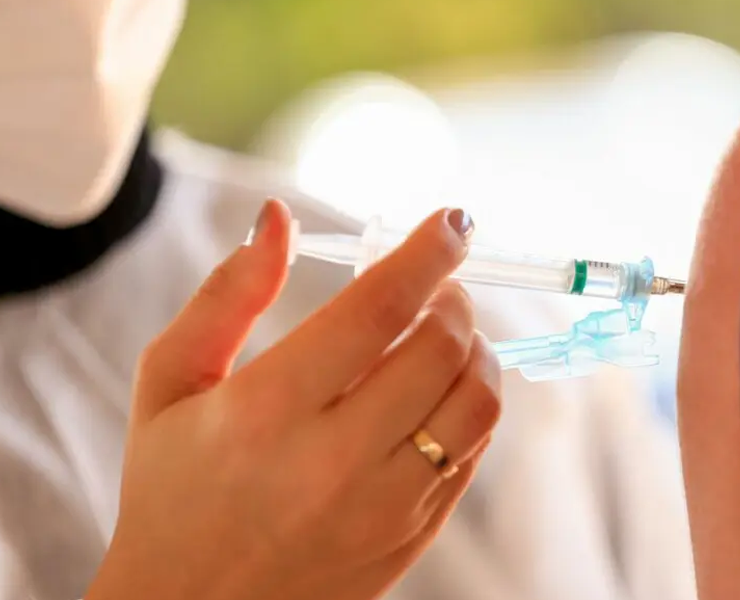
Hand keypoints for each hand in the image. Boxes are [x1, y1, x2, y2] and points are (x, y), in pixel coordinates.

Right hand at [86, 200, 500, 599]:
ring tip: (446, 336)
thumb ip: (227, 294)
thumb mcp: (169, 384)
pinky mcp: (410, 538)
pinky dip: (470, 406)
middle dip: (455, 298)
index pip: (377, 309)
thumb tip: (280, 217)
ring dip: (476, 351)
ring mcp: (382, 508)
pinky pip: (473, 455)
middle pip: (441, 350)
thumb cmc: (172, 489)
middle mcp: (333, 461)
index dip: (428, 252)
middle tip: (439, 285)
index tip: (453, 221)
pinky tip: (438, 393)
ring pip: (476, 405)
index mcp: (266, 410)